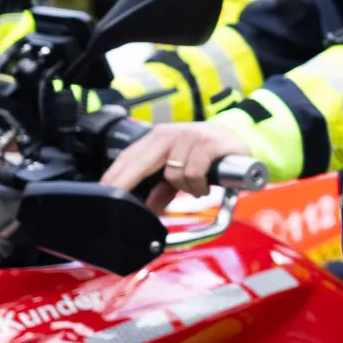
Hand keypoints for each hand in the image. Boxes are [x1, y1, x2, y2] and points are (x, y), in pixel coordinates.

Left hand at [101, 120, 255, 212]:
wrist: (240, 141)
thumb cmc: (207, 155)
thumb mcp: (180, 171)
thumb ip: (162, 190)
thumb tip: (146, 209)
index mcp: (157, 138)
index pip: (128, 157)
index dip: (113, 177)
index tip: (101, 193)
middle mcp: (170, 133)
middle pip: (138, 162)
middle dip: (125, 185)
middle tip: (118, 206)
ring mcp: (190, 136)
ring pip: (172, 174)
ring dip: (184, 188)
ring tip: (195, 188)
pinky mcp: (209, 143)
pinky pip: (193, 173)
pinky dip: (198, 186)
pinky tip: (204, 187)